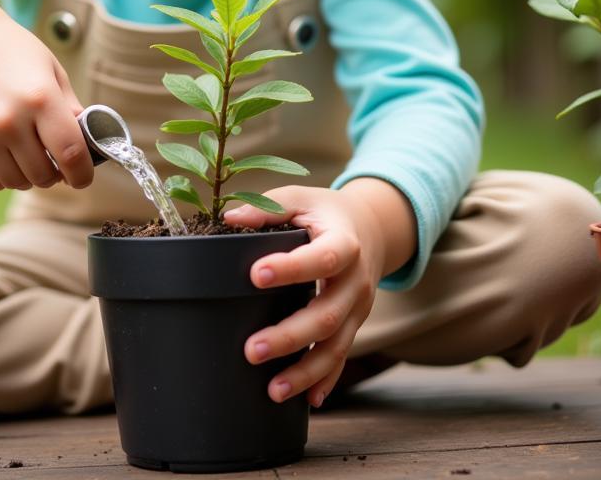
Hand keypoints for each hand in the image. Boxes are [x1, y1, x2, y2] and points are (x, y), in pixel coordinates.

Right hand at [0, 13, 91, 192]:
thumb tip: (89, 145)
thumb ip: (72, 110)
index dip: (82, 173)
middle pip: (43, 174)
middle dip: (56, 174)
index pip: (70, 154)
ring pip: (15, 181)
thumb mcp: (53, 72)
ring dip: (29, 178)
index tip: (83, 177)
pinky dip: (1, 179)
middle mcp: (10, 119)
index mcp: (41, 99)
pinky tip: (8, 162)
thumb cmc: (17, 54)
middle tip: (55, 162)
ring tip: (31, 160)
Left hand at [223, 180, 413, 406]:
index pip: (322, 258)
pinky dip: (326, 380)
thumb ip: (268, 208)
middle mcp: (355, 281)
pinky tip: (309, 402)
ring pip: (336, 346)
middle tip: (251, 350)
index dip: (292, 268)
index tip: (255, 274)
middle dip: (291, 336)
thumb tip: (229, 220)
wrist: (371, 228)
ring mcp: (358, 308)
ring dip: (305, 371)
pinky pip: (342, 357)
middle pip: (328, 315)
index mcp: (344, 242)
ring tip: (273, 390)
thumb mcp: (301, 199)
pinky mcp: (354, 325)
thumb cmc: (325, 212)